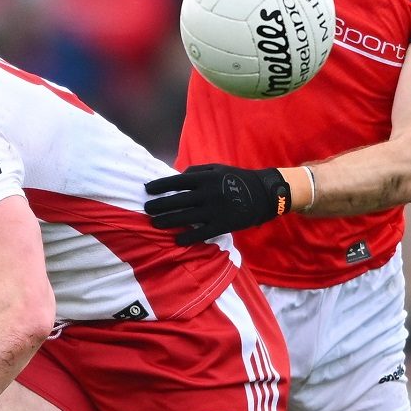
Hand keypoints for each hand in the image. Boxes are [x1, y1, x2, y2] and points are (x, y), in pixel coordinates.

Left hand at [145, 164, 291, 244]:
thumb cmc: (237, 179)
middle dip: (159, 205)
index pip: (177, 181)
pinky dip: (188, 238)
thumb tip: (176, 176)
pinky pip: (201, 232)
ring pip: (185, 217)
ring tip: (155, 223)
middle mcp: (208, 193)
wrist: (264, 194)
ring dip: (167, 221)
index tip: (147, 189)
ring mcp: (215, 210)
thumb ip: (197, 171)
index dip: (160, 185)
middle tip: (146, 209)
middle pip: (177, 201)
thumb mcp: (218, 169)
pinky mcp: (223, 224)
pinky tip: (177, 241)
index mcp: (206, 178)